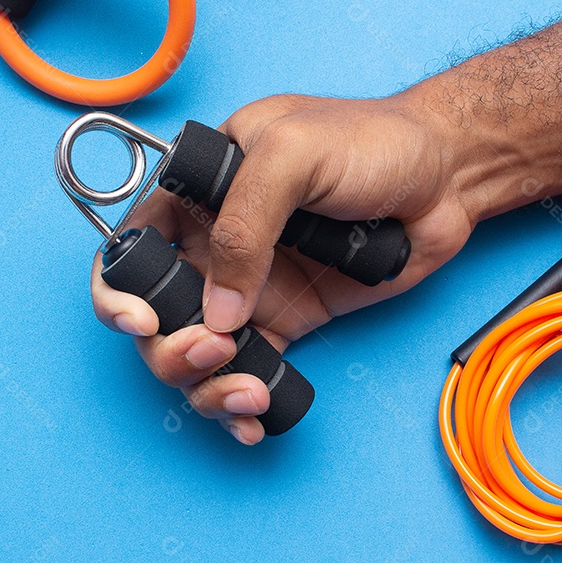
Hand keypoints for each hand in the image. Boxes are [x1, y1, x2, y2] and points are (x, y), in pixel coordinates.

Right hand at [90, 92, 482, 444]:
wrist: (444, 176)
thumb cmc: (370, 141)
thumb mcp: (292, 154)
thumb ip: (244, 222)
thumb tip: (218, 309)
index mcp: (195, 194)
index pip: (128, 248)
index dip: (117, 291)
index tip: (142, 320)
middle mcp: (213, 246)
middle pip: (156, 317)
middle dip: (168, 349)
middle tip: (214, 349)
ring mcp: (250, 289)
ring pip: (197, 355)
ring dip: (207, 387)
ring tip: (248, 396)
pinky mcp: (289, 321)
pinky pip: (250, 372)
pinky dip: (242, 406)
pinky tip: (256, 421)